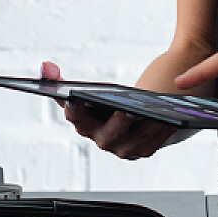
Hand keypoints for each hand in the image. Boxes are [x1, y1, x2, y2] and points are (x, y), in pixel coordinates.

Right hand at [40, 61, 181, 160]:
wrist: (136, 118)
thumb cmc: (110, 103)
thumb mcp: (88, 91)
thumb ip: (62, 81)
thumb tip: (45, 66)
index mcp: (85, 125)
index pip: (76, 119)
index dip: (74, 110)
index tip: (75, 98)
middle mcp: (103, 140)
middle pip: (108, 134)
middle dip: (116, 123)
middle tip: (125, 109)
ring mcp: (124, 148)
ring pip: (135, 139)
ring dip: (145, 126)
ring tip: (155, 110)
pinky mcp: (145, 150)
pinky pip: (154, 141)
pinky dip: (162, 129)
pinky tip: (171, 116)